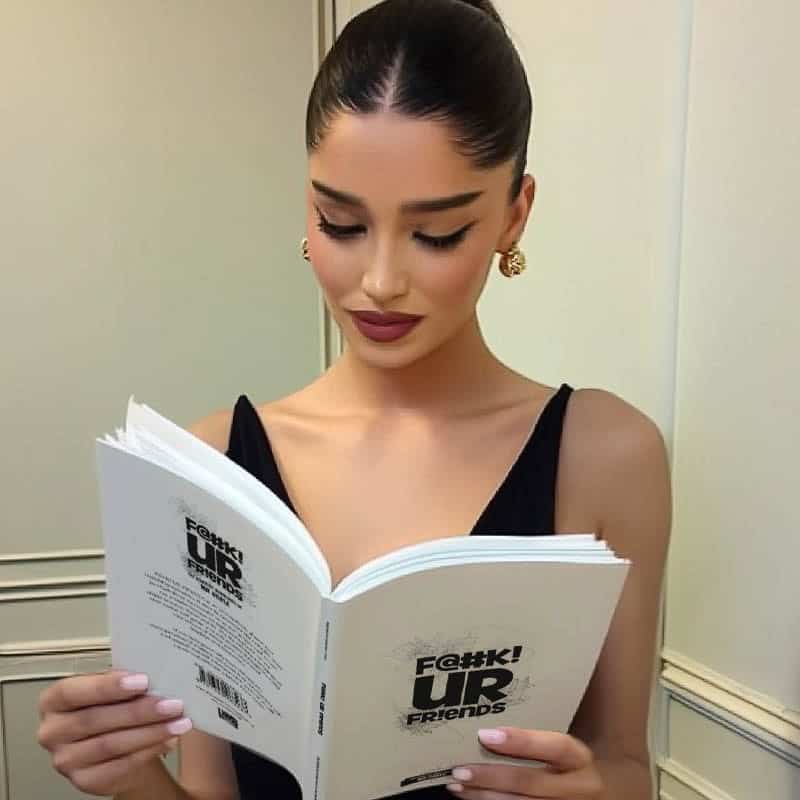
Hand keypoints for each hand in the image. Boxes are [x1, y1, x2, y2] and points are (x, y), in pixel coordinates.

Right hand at [37, 670, 191, 795]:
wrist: (116, 744)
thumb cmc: (112, 707)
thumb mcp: (113, 688)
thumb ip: (124, 681)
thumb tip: (154, 673)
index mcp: (54, 701)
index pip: (74, 691)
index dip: (108, 687)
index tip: (142, 681)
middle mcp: (53, 731)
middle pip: (96, 720)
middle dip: (139, 711)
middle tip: (173, 703)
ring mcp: (66, 760)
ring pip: (111, 745)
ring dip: (150, 732)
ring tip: (179, 722)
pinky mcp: (84, 781)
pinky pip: (120, 766)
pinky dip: (149, 751)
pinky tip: (169, 739)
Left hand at [447, 726, 603, 798]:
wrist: (587, 794)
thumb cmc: (566, 765)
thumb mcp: (560, 750)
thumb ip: (535, 740)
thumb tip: (486, 725)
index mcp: (579, 759)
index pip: (556, 746)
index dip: (522, 741)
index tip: (485, 734)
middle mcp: (578, 787)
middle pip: (532, 782)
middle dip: (491, 776)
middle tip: (460, 769)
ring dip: (484, 796)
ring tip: (457, 784)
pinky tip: (471, 796)